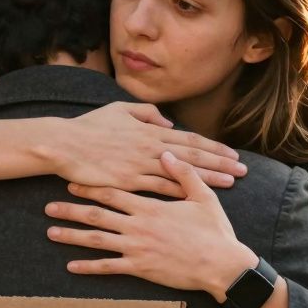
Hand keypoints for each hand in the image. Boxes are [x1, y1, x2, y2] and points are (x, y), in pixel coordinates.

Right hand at [37, 102, 246, 198]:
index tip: (232, 155)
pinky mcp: (129, 182)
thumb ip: (146, 113)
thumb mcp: (119, 109)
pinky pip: (159, 188)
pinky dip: (179, 193)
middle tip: (242, 171)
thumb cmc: (90, 126)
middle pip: (194, 156)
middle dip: (220, 163)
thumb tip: (167, 122)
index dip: (213, 148)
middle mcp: (151, 147)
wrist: (65, 144)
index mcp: (150, 130)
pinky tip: (196, 198)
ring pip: (182, 173)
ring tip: (229, 183)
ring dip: (208, 179)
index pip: (190, 139)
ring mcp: (141, 165)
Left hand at [45, 152, 257, 297]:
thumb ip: (183, 174)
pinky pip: (109, 268)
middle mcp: (138, 226)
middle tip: (49, 207)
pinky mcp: (140, 268)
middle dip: (71, 210)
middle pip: (97, 215)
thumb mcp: (202, 197)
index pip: (114, 193)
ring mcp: (137, 248)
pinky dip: (88, 267)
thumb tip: (167, 154)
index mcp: (150, 207)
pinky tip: (71, 266)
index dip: (91, 187)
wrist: (221, 265)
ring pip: (97, 241)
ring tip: (51, 233)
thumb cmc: (214, 231)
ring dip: (72, 236)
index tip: (72, 182)